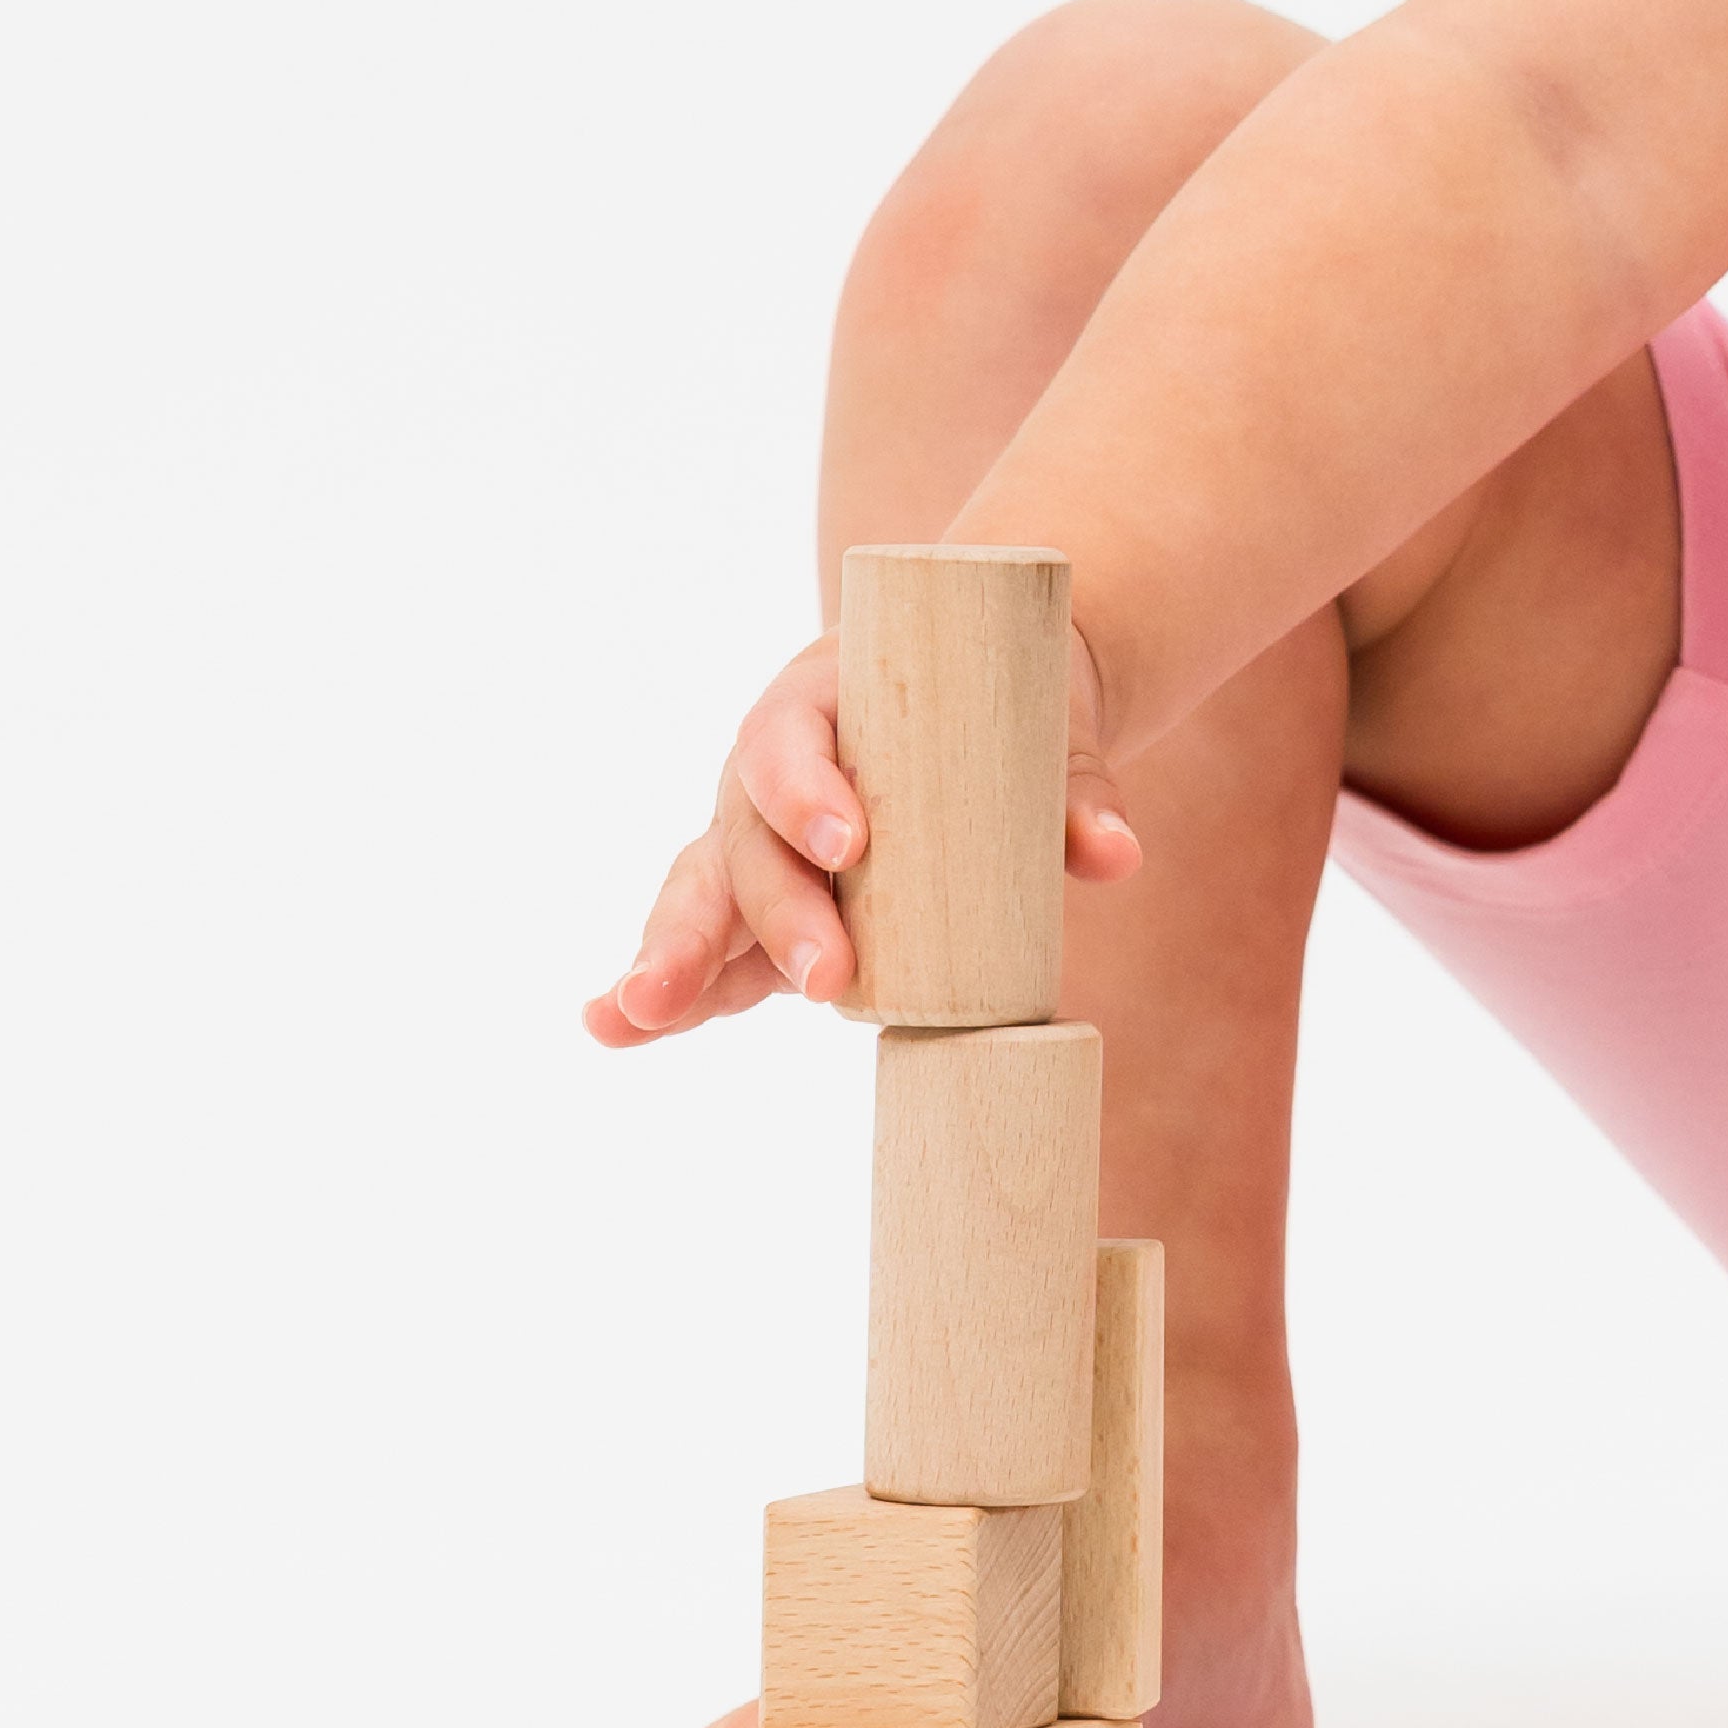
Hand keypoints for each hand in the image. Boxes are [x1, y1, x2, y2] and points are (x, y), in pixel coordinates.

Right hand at [581, 622, 1140, 1046]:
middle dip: (773, 913)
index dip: (809, 792)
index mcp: (820, 700)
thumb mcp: (1044, 728)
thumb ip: (1077, 790)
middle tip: (826, 978)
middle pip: (746, 837)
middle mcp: (767, 772)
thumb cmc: (1003, 703)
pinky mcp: (765, 902)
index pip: (792, 741)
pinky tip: (611, 1030)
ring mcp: (757, 841)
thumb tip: (1116, 857)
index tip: (853, 845)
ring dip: (675, 957)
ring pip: (705, 894)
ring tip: (638, 1014)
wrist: (984, 697)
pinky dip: (668, 989)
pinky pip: (710, 946)